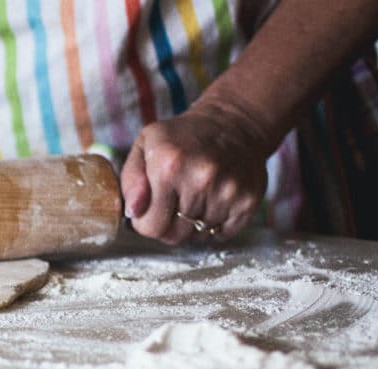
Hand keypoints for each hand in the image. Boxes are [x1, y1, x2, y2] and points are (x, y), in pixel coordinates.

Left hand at [120, 100, 273, 244]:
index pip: (150, 227)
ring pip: (198, 236)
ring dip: (192, 224)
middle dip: (168, 226)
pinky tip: (213, 200)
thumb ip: (130, 180)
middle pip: (174, 236)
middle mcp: (200, 180)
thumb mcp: (144, 145)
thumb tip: (133, 212)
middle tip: (172, 205)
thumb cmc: (181, 137)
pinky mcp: (247, 201)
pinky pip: (222, 234)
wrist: (233, 123)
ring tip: (195, 197)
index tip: (151, 210)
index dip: (146, 222)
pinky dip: (215, 225)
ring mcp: (227, 192)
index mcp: (169, 167)